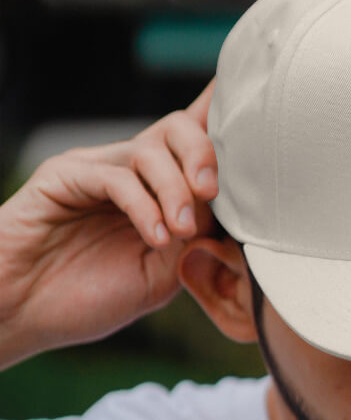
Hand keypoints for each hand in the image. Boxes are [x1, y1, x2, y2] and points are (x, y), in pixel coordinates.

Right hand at [0, 80, 217, 368]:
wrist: (23, 314)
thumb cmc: (91, 298)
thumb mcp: (162, 273)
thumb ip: (194, 238)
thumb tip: (227, 209)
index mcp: (157, 191)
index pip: (194, 144)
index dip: (222, 116)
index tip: (259, 104)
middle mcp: (130, 170)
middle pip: (179, 128)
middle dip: (205, 154)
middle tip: (210, 192)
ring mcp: (97, 169)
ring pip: (152, 149)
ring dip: (176, 190)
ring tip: (178, 230)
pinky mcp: (66, 176)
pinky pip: (118, 176)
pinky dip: (144, 206)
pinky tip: (154, 237)